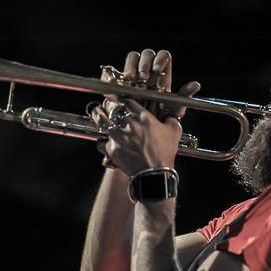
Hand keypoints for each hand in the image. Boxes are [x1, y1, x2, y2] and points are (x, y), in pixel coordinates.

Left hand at [90, 49, 199, 174]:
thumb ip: (171, 118)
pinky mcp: (112, 149)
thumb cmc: (165, 153)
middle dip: (107, 104)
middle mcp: (129, 124)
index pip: (126, 99)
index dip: (120, 96)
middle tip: (106, 104)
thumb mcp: (173, 131)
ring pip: (101, 120)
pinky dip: (102, 141)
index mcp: (143, 116)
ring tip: (97, 114)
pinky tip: (104, 141)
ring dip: (98, 116)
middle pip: (110, 106)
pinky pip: (101, 141)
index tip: (116, 96)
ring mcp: (118, 136)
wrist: (154, 175)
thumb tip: (171, 113)